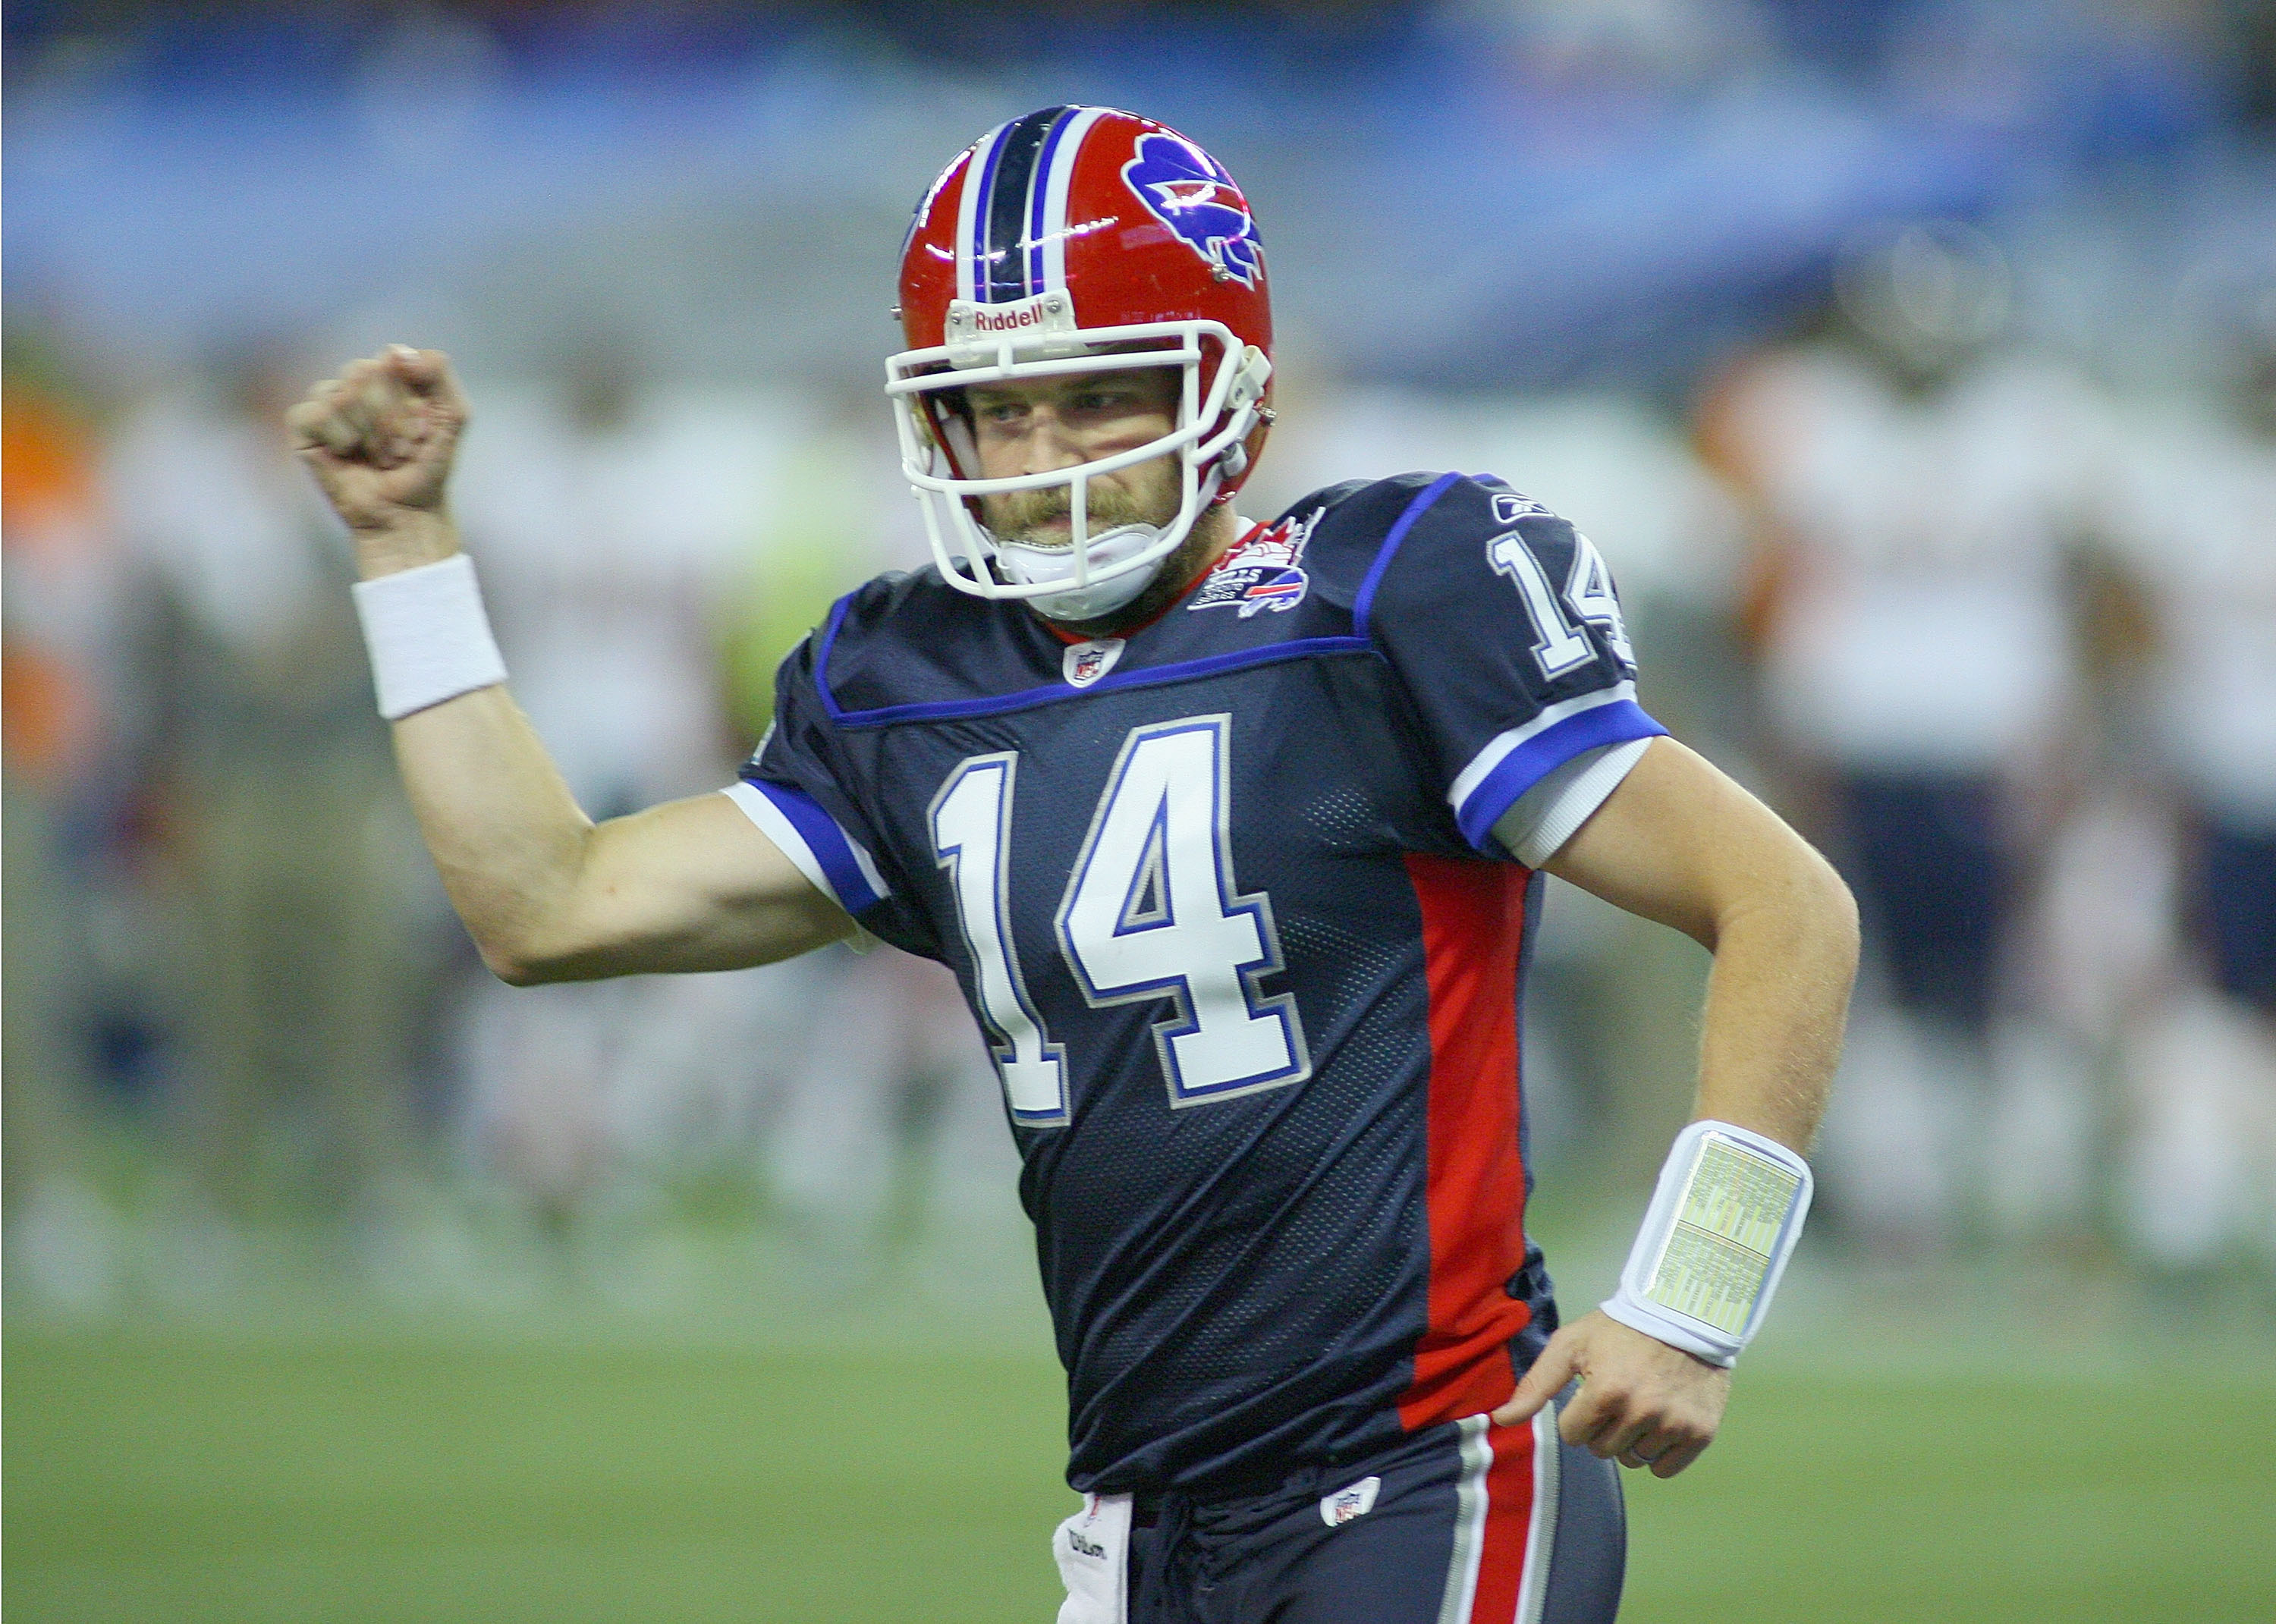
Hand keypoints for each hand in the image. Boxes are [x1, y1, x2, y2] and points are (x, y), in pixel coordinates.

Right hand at [286, 345, 469, 573]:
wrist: (406, 512)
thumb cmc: (428, 466)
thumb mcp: (453, 416)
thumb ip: (439, 373)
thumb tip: (397, 352)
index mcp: (391, 372)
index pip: (393, 358)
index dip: (410, 399)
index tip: (423, 430)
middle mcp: (357, 381)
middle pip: (365, 372)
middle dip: (390, 419)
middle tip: (400, 449)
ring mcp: (328, 400)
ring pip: (342, 393)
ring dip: (370, 434)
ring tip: (379, 457)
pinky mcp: (304, 425)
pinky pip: (315, 413)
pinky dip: (340, 438)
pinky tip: (347, 454)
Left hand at [1491, 1309, 1729, 1478]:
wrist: (1684, 1315)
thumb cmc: (1619, 1329)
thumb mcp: (1570, 1345)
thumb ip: (1535, 1385)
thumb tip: (1500, 1419)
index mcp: (1606, 1391)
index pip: (1573, 1435)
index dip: (1577, 1414)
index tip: (1590, 1392)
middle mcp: (1641, 1412)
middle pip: (1602, 1450)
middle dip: (1602, 1427)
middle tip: (1616, 1396)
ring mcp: (1673, 1424)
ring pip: (1632, 1460)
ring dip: (1630, 1439)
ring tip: (1639, 1404)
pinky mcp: (1700, 1433)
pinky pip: (1664, 1469)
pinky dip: (1658, 1453)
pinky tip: (1659, 1422)